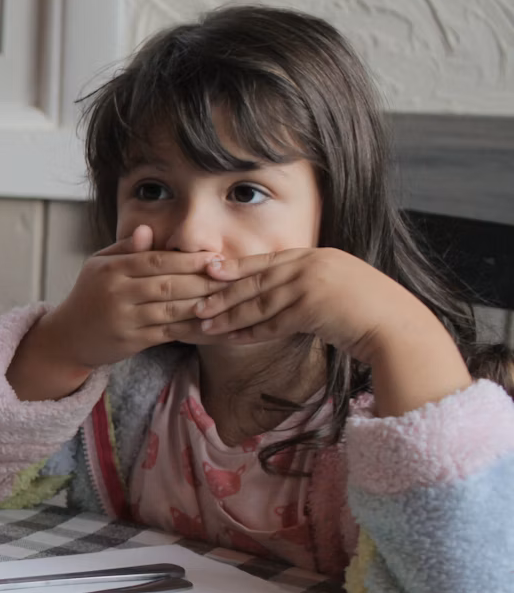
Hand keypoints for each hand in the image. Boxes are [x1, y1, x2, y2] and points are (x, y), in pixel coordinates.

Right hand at [7, 226, 224, 398]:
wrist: (68, 337)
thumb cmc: (90, 296)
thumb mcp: (99, 265)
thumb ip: (126, 249)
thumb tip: (148, 229)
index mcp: (110, 269)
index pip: (157, 260)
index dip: (189, 259)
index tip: (216, 258)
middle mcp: (116, 293)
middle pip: (169, 284)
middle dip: (204, 281)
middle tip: (233, 277)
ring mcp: (125, 319)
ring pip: (173, 309)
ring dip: (204, 304)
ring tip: (229, 298)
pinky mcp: (132, 341)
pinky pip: (171, 332)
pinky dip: (194, 327)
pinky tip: (213, 322)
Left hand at [192, 247, 473, 416]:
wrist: (400, 328)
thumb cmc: (372, 313)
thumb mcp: (339, 286)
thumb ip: (310, 282)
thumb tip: (284, 292)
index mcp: (317, 255)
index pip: (266, 260)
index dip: (235, 266)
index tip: (207, 270)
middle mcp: (311, 265)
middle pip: (255, 279)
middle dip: (221, 291)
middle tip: (193, 301)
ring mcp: (311, 285)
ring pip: (257, 301)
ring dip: (227, 313)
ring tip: (202, 322)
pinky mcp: (312, 309)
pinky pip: (271, 322)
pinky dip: (247, 331)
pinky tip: (228, 337)